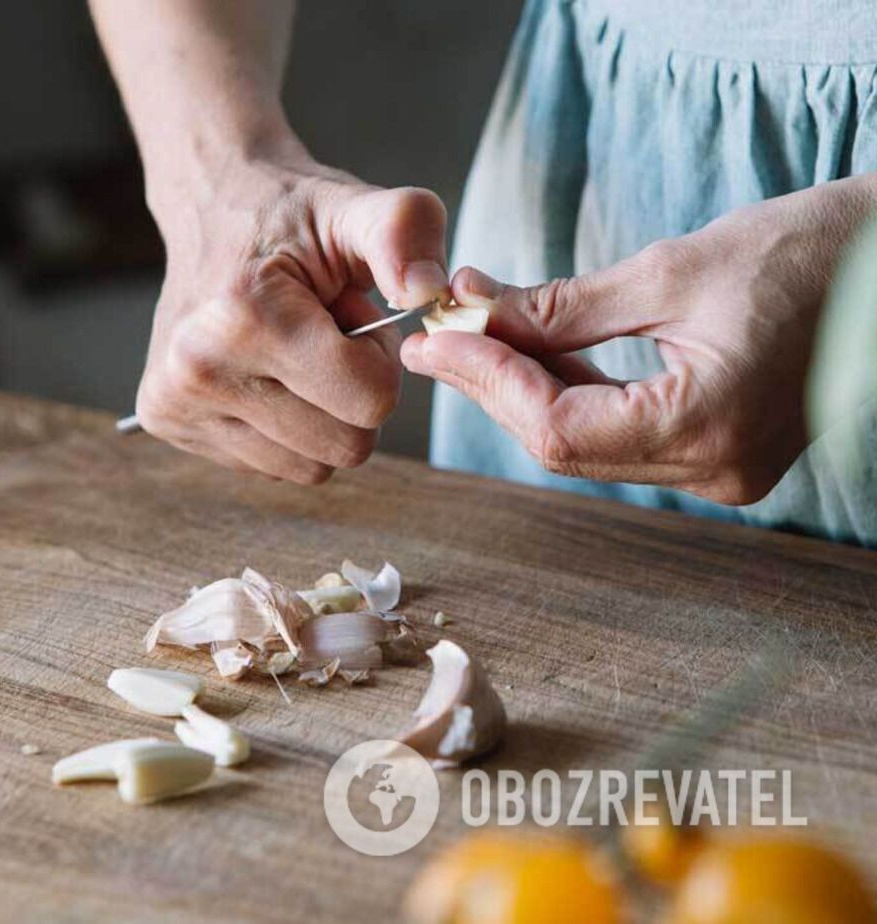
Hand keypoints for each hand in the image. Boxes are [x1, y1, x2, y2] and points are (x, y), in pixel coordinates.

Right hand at [135, 156, 448, 483]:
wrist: (209, 207)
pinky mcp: (165, 422)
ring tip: (294, 351)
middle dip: (354, 393)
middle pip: (346, 445)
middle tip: (324, 334)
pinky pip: (271, 466)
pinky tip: (264, 372)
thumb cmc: (290, 214)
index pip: (370, 401)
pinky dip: (285, 428)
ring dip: (321, 414)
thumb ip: (405, 235)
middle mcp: (196, 371)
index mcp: (243, 319)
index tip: (350, 314)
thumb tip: (430, 292)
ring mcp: (176, 404)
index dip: (379, 357)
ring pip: (311, 468)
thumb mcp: (356, 207)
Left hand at [402, 177, 876, 504]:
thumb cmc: (806, 253)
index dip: (485, 381)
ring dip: (526, 383)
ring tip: (475, 323)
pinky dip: (573, 388)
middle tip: (440, 326)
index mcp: (706, 429)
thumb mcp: (671, 271)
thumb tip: (474, 317)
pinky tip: (531, 343)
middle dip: (495, 381)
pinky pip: (622, 430)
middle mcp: (715, 469)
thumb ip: (563, 308)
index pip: (555, 428)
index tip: (434, 336)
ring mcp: (721, 468)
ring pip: (585, 440)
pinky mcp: (722, 449)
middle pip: (562, 442)